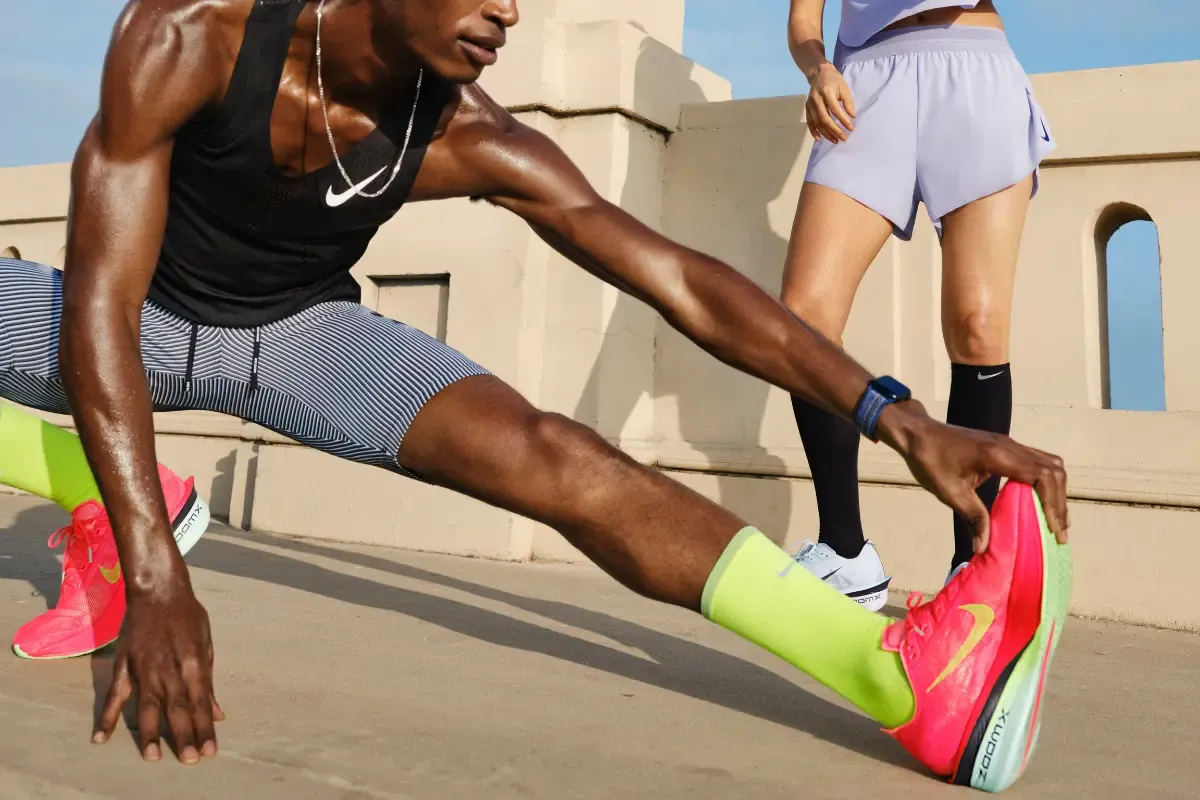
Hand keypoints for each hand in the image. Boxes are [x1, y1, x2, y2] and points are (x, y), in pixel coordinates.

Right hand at [93, 582, 223, 763]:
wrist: (157, 590)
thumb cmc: (188, 615)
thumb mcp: (206, 643)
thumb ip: (209, 680)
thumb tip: (217, 713)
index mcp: (192, 662)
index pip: (201, 701)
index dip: (205, 727)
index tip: (210, 750)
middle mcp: (167, 668)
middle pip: (177, 708)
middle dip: (184, 735)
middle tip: (189, 760)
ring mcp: (143, 668)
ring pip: (147, 706)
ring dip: (150, 733)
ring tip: (151, 757)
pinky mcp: (123, 665)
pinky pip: (115, 695)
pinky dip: (107, 716)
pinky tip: (101, 738)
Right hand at [806, 62, 855, 142]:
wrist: (819, 72)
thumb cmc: (834, 80)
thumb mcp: (844, 88)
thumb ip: (848, 103)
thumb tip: (852, 117)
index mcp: (827, 91)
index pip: (835, 109)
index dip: (843, 120)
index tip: (851, 128)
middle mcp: (816, 99)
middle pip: (824, 118)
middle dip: (834, 130)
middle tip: (843, 138)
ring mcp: (810, 104)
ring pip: (816, 122)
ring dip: (826, 133)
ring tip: (835, 140)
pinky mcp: (807, 107)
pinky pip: (809, 121)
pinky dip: (813, 131)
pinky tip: (819, 139)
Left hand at [881, 404, 1069, 553]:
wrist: (916, 433)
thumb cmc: (929, 459)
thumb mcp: (949, 492)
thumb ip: (972, 518)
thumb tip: (983, 548)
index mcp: (997, 455)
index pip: (1041, 477)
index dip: (1054, 505)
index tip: (1055, 530)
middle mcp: (1009, 445)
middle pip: (1053, 471)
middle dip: (1059, 502)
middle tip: (1059, 531)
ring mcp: (1008, 443)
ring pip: (1049, 464)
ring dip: (1056, 491)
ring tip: (1055, 520)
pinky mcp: (1004, 446)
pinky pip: (1036, 462)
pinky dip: (1045, 482)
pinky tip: (1039, 502)